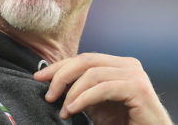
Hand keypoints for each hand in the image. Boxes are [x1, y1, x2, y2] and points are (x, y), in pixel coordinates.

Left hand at [34, 53, 172, 124]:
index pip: (85, 58)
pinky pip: (103, 88)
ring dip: (72, 92)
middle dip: (61, 75)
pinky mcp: (137, 88)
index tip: (39, 78)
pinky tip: (72, 109)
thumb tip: (54, 84)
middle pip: (87, 60)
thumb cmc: (125, 123)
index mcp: (119, 65)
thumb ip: (83, 91)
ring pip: (93, 73)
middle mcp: (128, 65)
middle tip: (48, 94)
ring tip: (63, 111)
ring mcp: (134, 74)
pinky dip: (84, 98)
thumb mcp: (98, 105)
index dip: (60, 66)